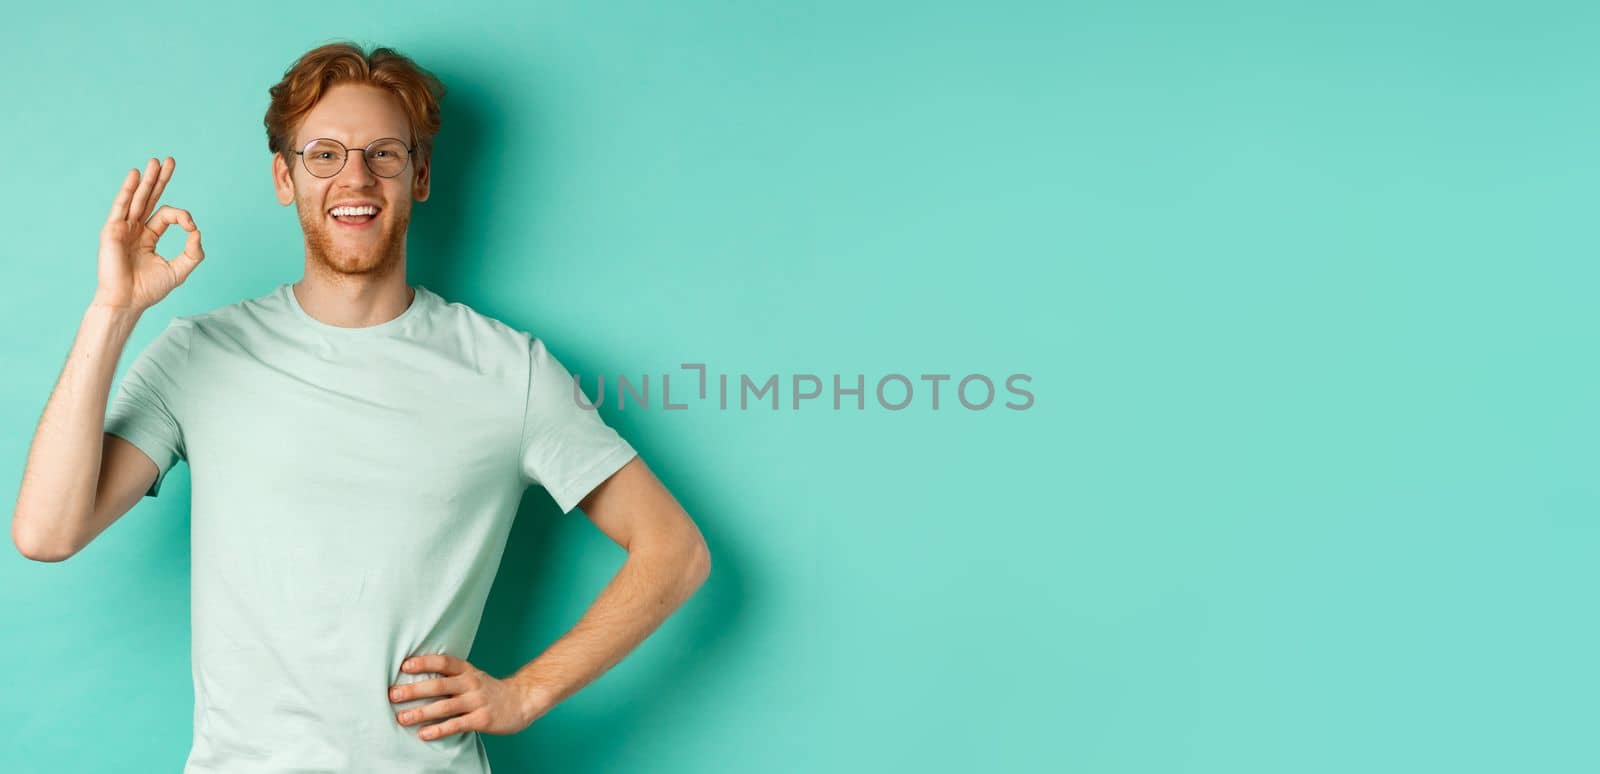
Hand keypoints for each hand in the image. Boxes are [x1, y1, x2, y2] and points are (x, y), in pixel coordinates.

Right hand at [94, 157, 204, 311]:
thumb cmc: (149, 289)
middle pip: (149, 198)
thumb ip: (193, 252)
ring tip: (155, 161)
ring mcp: (123, 228)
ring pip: (136, 198)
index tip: (191, 227)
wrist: (127, 301)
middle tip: (169, 161)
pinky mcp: (112, 230)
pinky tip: (136, 175)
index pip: (166, 216)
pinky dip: (128, 190)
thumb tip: (197, 231)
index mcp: (149, 237)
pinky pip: (121, 206)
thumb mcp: (179, 270)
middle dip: (160, 180)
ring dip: (146, 180)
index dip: (182, 217)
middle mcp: (135, 229)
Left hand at [389, 653, 540, 740]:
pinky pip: (456, 724)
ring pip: (445, 706)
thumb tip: (418, 680)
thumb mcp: (473, 676)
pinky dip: (439, 730)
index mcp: (467, 671)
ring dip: (421, 712)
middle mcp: (471, 683)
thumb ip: (451, 677)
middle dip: (415, 689)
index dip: (424, 662)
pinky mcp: (482, 719)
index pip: (444, 662)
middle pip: (439, 684)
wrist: (523, 700)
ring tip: (402, 717)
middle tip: (394, 694)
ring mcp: (477, 701)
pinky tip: (424, 734)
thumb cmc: (490, 690)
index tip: (405, 666)